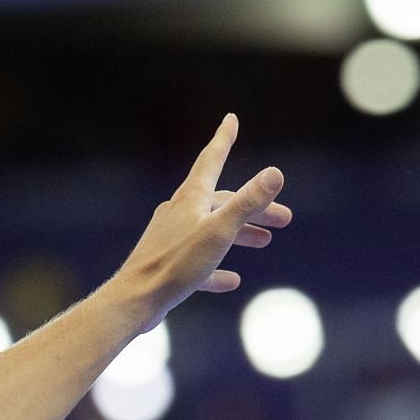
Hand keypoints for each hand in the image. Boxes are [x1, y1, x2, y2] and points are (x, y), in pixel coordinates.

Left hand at [114, 113, 291, 329]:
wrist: (135, 300)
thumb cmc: (175, 264)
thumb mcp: (219, 231)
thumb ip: (248, 203)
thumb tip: (275, 173)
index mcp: (189, 200)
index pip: (210, 160)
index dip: (223, 139)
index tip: (231, 119)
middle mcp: (178, 213)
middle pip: (221, 202)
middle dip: (254, 207)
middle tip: (285, 220)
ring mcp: (170, 238)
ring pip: (212, 229)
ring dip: (240, 234)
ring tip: (264, 242)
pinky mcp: (167, 264)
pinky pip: (198, 262)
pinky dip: (217, 267)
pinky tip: (232, 279)